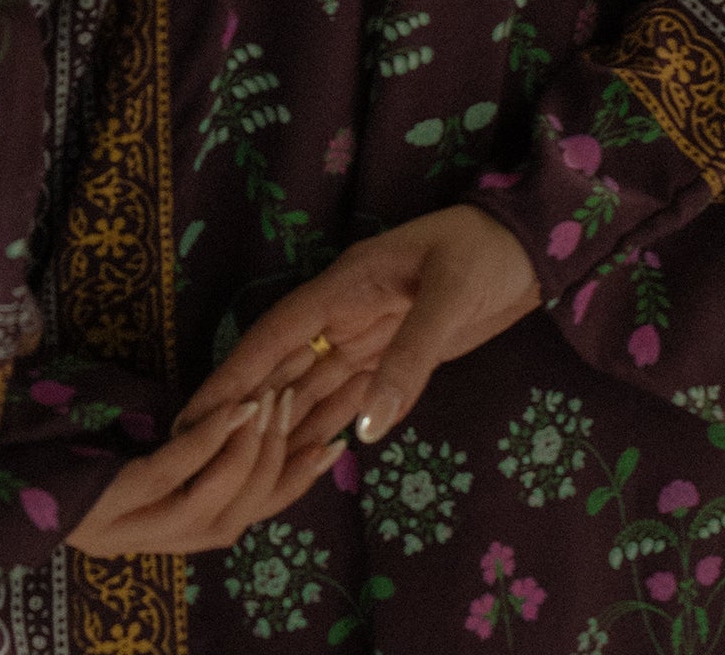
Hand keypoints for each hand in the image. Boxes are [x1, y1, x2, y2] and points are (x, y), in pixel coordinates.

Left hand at [63, 383, 346, 558]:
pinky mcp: (111, 503)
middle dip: (275, 462)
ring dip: (248, 452)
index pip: (247, 520)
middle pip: (236, 519)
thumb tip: (253, 413)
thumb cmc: (75, 443)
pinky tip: (232, 407)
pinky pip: (171, 476)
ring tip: (268, 402)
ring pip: (212, 508)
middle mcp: (154, 543)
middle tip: (296, 405)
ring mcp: (130, 528)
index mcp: (168, 535)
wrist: (1, 462)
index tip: (332, 446)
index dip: (292, 486)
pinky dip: (207, 441)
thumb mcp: (145, 447)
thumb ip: (192, 449)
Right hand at [65, 204, 538, 557]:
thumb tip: (365, 429)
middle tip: (198, 461)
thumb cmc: (484, 253)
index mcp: (345, 286)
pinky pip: (349, 399)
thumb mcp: (449, 297)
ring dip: (279, 427)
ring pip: (310, 390)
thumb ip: (409, 360)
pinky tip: (298, 460)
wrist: (532, 249)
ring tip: (239, 475)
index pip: (275, 336)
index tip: (193, 414)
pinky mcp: (394, 358)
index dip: (233, 374)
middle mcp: (345, 315)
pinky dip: (323, 429)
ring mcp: (367, 338)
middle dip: (243, 411)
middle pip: (283, 369)